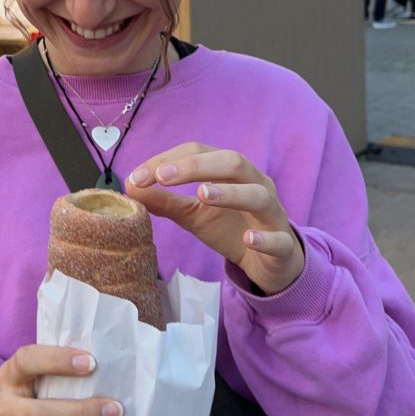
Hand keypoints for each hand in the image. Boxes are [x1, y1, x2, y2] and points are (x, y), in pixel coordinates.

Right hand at [0, 345, 123, 415]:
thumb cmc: (25, 394)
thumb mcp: (29, 374)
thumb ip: (55, 370)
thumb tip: (108, 367)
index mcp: (10, 379)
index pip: (27, 361)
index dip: (58, 360)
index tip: (92, 363)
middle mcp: (3, 413)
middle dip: (80, 415)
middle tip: (116, 412)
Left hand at [126, 143, 304, 295]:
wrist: (270, 263)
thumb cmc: (231, 228)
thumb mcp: (194, 215)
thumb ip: (166, 201)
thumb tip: (131, 187)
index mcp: (232, 171)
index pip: (201, 153)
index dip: (170, 160)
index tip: (138, 176)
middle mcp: (256, 183)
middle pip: (232, 162)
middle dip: (197, 167)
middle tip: (163, 176)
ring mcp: (273, 212)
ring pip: (258, 194)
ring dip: (230, 193)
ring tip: (202, 195)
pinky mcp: (283, 244)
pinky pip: (278, 238)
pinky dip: (264, 237)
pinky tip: (248, 238)